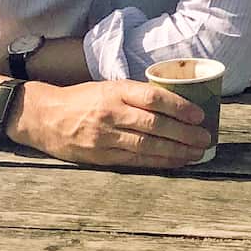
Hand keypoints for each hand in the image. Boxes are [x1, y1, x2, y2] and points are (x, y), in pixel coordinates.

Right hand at [14, 79, 211, 168]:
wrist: (44, 117)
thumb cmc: (83, 99)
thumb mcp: (108, 87)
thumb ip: (136, 95)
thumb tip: (175, 103)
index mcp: (116, 90)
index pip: (153, 98)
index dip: (179, 107)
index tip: (200, 115)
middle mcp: (111, 113)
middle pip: (154, 125)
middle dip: (183, 134)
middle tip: (206, 139)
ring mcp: (104, 137)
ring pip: (146, 146)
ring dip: (175, 151)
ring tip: (195, 153)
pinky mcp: (99, 156)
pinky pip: (134, 161)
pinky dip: (157, 162)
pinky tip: (174, 162)